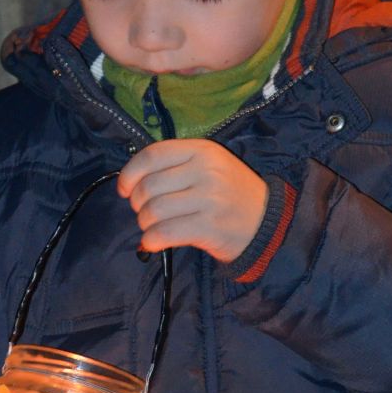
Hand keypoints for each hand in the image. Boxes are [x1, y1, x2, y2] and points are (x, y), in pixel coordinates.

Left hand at [118, 139, 267, 261]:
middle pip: (149, 186)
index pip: (152, 155)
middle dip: (138, 204)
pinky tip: (153, 242)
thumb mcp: (210, 165)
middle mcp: (205, 171)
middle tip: (145, 212)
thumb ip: (175, 165)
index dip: (130, 173)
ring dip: (145, 223)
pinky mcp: (209, 227)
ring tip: (153, 227)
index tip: (124, 188)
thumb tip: (129, 181)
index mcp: (202, 150)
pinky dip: (151, 240)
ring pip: (154, 211)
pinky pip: (165, 233)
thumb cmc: (230, 193)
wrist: (267, 222)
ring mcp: (209, 199)